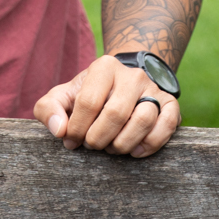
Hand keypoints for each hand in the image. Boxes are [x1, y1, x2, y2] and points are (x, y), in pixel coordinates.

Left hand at [35, 53, 179, 157]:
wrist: (121, 83)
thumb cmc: (88, 95)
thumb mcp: (63, 96)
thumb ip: (49, 109)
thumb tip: (59, 130)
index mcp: (104, 67)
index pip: (88, 102)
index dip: (77, 128)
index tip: (72, 140)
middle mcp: (132, 75)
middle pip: (115, 114)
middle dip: (98, 139)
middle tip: (92, 145)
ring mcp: (153, 89)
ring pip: (144, 120)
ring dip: (123, 143)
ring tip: (112, 148)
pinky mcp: (170, 104)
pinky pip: (167, 125)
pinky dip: (150, 144)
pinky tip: (134, 151)